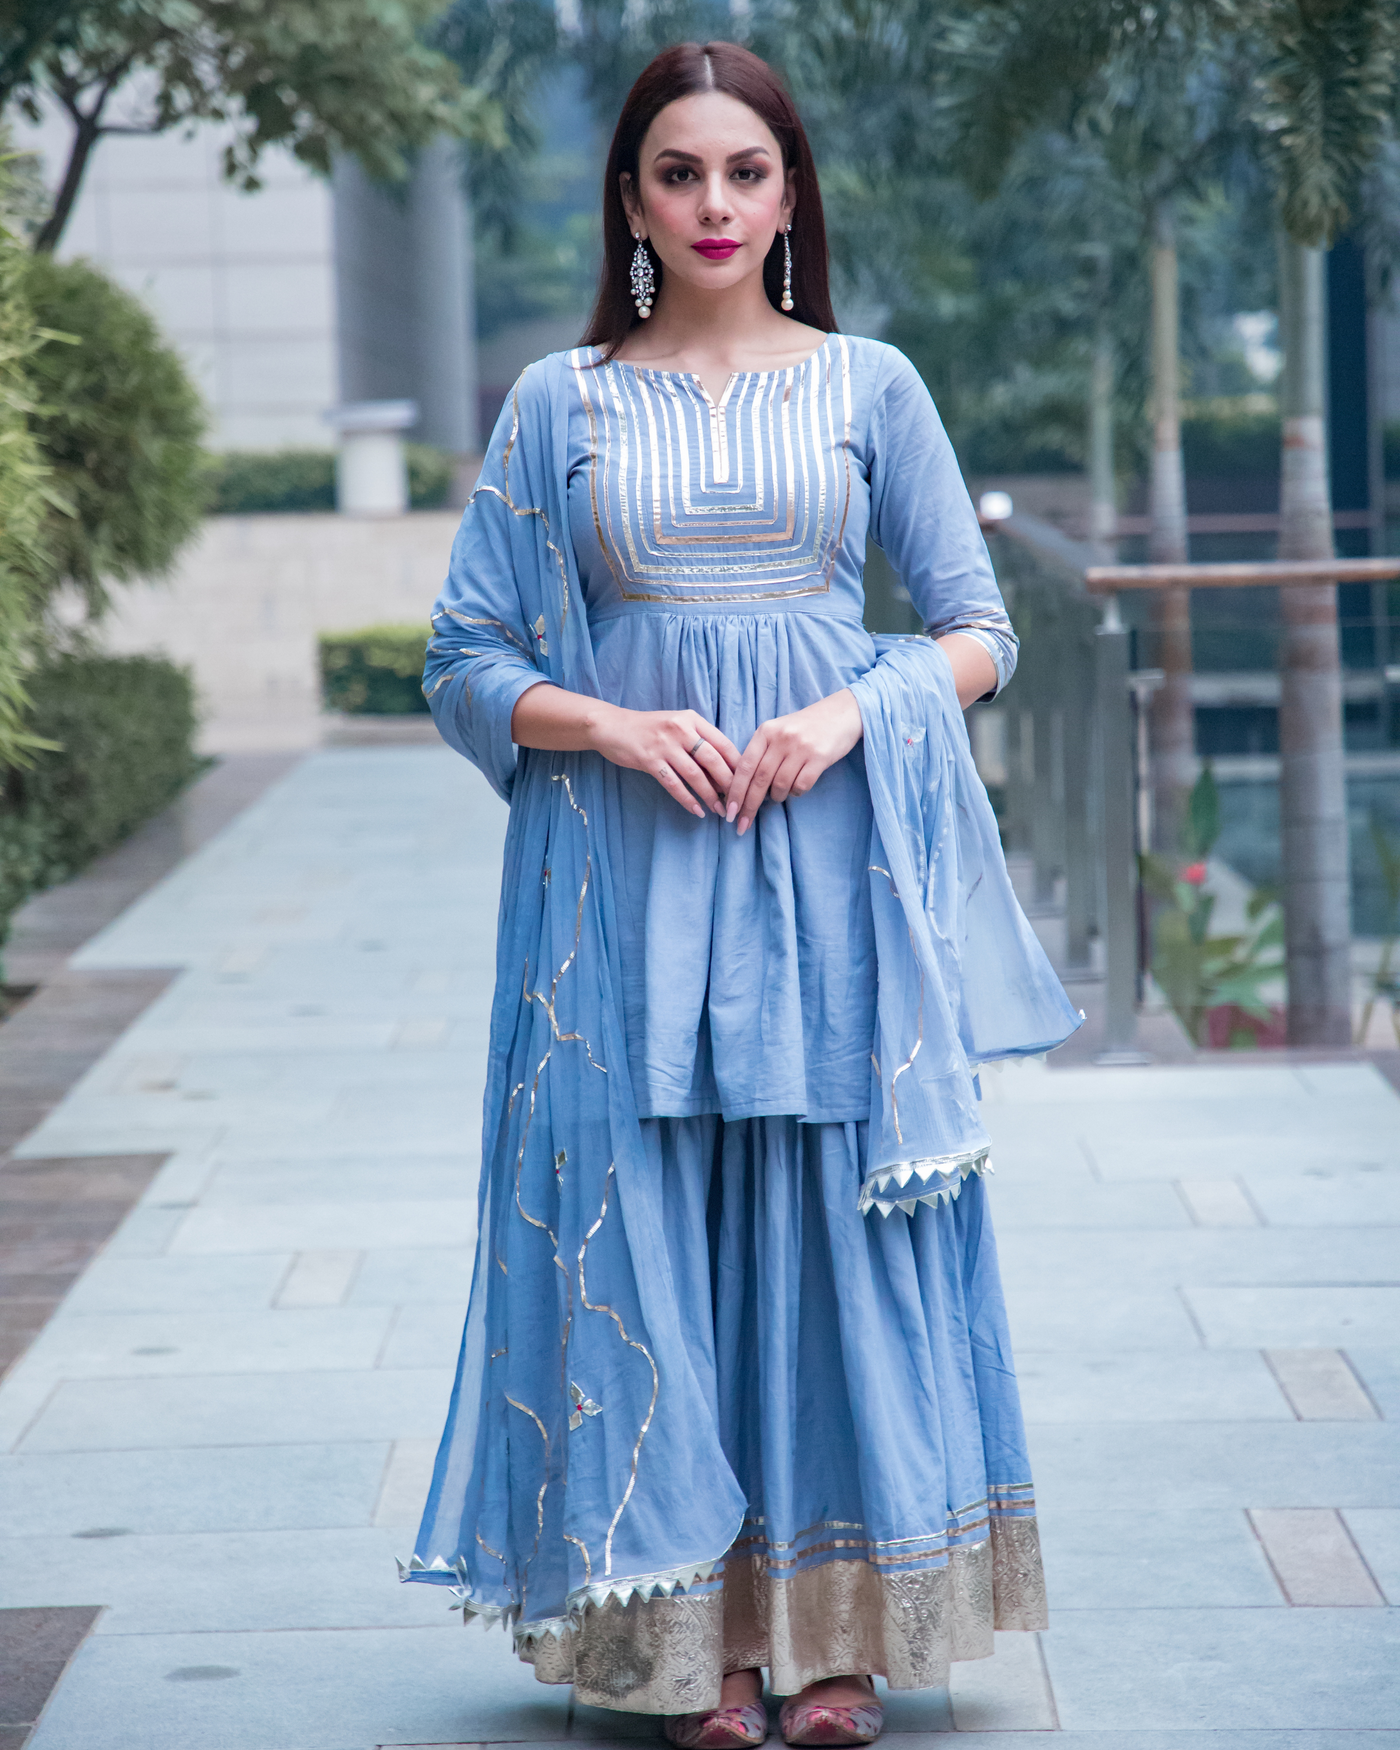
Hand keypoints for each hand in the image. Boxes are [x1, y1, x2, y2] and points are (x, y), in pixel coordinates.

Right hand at [589, 704, 739, 819]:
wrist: (612, 726)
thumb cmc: (649, 728)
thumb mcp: (677, 725)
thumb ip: (698, 741)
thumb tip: (724, 770)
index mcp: (692, 719)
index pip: (723, 743)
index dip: (737, 765)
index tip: (747, 783)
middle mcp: (681, 729)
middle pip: (713, 760)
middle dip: (728, 784)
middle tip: (737, 802)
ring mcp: (664, 745)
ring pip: (695, 775)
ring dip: (710, 795)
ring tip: (720, 810)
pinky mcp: (649, 760)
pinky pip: (673, 784)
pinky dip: (687, 799)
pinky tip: (697, 810)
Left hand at [725, 689, 862, 834]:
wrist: (842, 712)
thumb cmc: (805, 726)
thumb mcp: (778, 731)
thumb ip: (761, 752)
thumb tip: (743, 787)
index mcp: (766, 731)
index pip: (745, 766)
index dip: (735, 791)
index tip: (729, 812)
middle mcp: (781, 738)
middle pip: (759, 780)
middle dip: (749, 805)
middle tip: (742, 825)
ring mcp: (801, 747)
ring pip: (780, 785)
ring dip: (777, 797)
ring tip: (780, 794)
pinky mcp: (820, 758)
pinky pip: (801, 786)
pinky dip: (796, 793)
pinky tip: (797, 788)